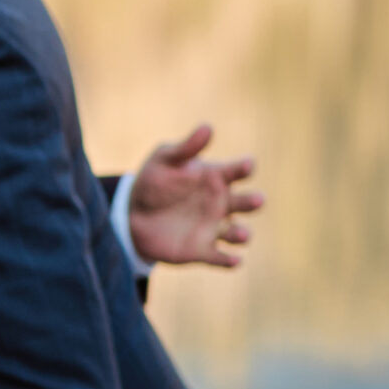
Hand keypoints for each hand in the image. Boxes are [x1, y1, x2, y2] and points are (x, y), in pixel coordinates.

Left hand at [127, 124, 262, 267]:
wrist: (132, 214)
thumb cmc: (154, 181)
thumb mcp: (165, 159)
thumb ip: (186, 148)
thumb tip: (208, 127)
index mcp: (216, 177)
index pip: (238, 171)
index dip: (244, 167)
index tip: (246, 165)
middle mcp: (222, 203)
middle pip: (247, 203)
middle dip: (253, 202)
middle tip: (256, 200)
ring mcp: (215, 228)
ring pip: (239, 233)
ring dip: (242, 234)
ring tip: (239, 234)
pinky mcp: (203, 250)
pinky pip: (222, 258)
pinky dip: (229, 261)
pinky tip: (234, 261)